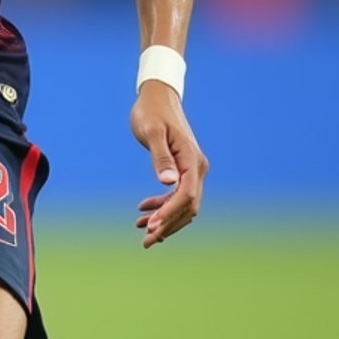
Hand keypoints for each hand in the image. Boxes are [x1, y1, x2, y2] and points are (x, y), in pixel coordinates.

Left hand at [130, 81, 207, 248]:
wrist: (157, 97)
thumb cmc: (151, 112)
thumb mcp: (151, 132)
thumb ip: (160, 157)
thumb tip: (168, 183)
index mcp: (192, 160)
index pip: (186, 195)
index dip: (170, 214)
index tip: (152, 227)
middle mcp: (197, 167)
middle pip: (188, 206)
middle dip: (168, 225)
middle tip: (146, 241)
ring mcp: (192, 170)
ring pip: (183, 205)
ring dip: (165, 220)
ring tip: (141, 231)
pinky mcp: (183, 170)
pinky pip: (177, 196)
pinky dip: (162, 207)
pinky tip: (143, 211)